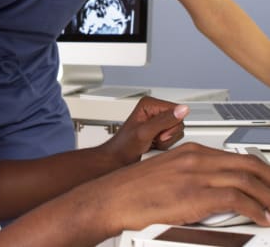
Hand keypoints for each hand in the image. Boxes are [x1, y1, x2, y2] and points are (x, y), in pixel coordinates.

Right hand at [88, 142, 269, 238]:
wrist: (115, 196)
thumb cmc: (135, 188)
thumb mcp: (167, 173)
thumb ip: (191, 176)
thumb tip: (210, 189)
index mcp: (190, 151)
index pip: (236, 155)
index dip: (259, 170)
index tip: (267, 180)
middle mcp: (196, 158)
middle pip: (248, 163)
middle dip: (269, 179)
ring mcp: (196, 175)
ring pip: (247, 179)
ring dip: (268, 196)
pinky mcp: (195, 195)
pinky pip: (237, 198)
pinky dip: (256, 209)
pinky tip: (262, 218)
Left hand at [104, 96, 188, 164]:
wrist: (119, 159)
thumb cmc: (125, 145)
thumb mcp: (145, 133)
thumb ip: (164, 121)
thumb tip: (182, 109)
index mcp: (149, 104)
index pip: (177, 111)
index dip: (171, 126)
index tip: (158, 133)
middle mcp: (154, 110)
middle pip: (178, 122)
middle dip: (168, 135)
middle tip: (153, 139)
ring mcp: (158, 121)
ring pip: (177, 132)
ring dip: (166, 142)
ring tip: (152, 142)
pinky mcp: (160, 130)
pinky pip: (174, 139)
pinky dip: (165, 146)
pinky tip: (154, 145)